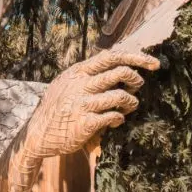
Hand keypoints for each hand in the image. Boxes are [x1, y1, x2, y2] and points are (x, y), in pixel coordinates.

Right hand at [22, 48, 159, 158]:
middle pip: (121, 72)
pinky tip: (115, 121)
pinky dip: (120, 118)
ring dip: (132, 102)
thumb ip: (89, 73)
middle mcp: (81, 85)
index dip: (136, 57)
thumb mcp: (68, 82)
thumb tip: (121, 63)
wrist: (36, 134)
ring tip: (129, 107)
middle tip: (137, 87)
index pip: (112, 56)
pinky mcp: (84, 123)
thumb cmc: (59, 107)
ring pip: (121, 96)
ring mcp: (82, 104)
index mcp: (78, 72)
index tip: (154, 63)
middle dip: (136, 79)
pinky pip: (113, 117)